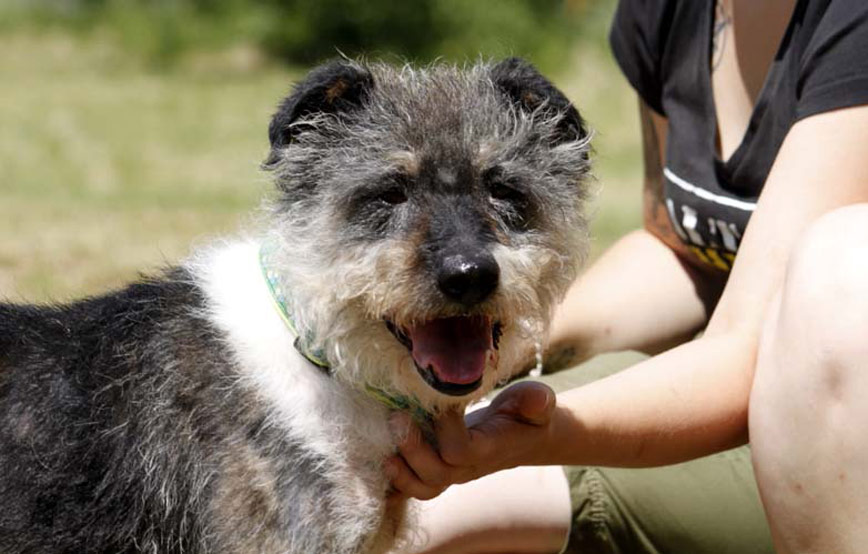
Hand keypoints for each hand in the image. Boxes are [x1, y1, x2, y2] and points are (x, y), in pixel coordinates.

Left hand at [385, 381, 557, 499]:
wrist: (523, 436)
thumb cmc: (526, 414)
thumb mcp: (536, 402)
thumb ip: (537, 402)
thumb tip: (538, 400)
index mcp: (489, 449)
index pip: (460, 450)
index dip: (445, 429)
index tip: (442, 398)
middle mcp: (468, 467)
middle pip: (436, 474)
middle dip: (412, 448)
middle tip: (396, 416)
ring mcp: (452, 473)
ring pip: (423, 487)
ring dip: (400, 469)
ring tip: (384, 441)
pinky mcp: (438, 470)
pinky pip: (414, 486)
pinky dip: (395, 481)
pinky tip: (377, 464)